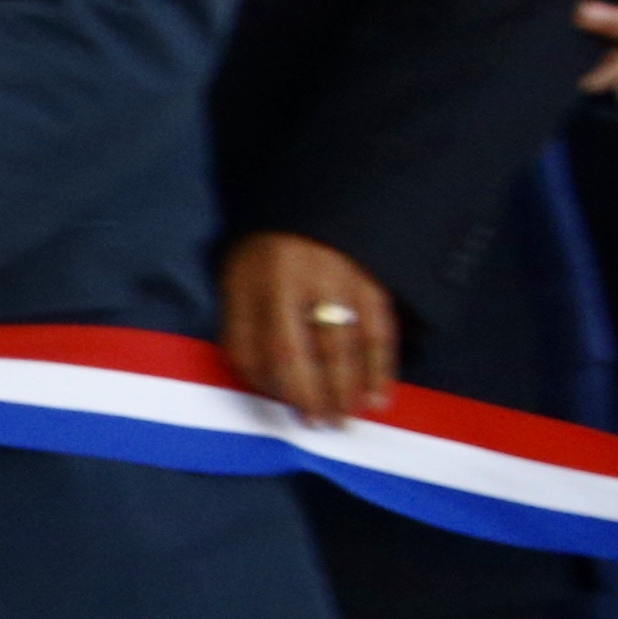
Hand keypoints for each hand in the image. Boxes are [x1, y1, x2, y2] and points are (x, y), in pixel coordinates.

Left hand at [220, 229, 399, 424]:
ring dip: (344, 391)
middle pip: (299, 353)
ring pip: (340, 348)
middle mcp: (291, 280)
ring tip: (346, 418)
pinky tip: (378, 397)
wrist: (314, 194)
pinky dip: (379, 370)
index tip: (285, 409)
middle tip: (321, 424)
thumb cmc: (268, 249)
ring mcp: (335, 279)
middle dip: (310, 397)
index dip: (272, 386)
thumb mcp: (238, 277)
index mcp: (251, 281)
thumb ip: (242, 325)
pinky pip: (377, 334)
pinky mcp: (371, 278)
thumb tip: (262, 383)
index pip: (257, 348)